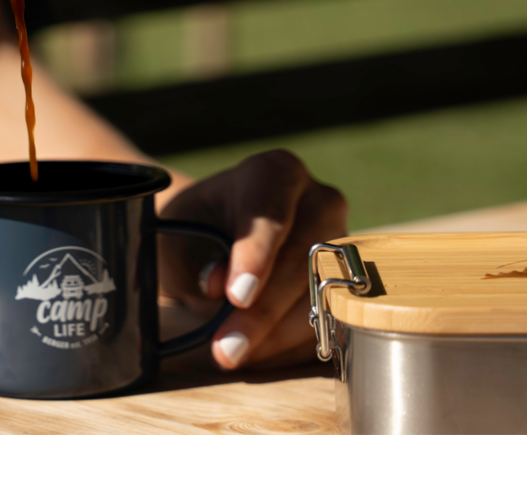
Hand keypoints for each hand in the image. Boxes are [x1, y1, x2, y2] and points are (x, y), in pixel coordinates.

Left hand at [158, 149, 347, 369]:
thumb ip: (194, 258)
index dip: (256, 254)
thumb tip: (217, 285)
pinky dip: (291, 343)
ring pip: (322, 295)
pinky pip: (331, 319)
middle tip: (226, 348)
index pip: (270, 211)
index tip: (237, 295)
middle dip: (263, 310)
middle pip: (301, 260)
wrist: (212, 238)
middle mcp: (319, 200)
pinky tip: (256, 353)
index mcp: (274, 172)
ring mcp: (343, 242)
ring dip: (277, 335)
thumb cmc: (191, 231)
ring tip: (232, 354)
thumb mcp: (176, 238)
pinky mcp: (350, 281)